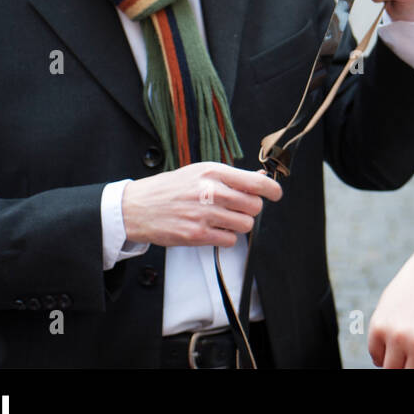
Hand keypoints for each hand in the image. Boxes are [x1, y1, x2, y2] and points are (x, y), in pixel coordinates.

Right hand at [121, 162, 281, 247]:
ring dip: (239, 224)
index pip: (255, 182)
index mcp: (212, 172)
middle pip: (254, 206)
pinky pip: (230, 240)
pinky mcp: (197, 235)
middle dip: (250, 209)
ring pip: (245, 225)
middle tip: (238, 208)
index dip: (272, 190)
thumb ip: (231, 177)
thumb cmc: (170, 188)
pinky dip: (226, 237)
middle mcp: (210, 192)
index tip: (276, 194)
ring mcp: (204, 215)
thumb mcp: (200, 172)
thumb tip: (261, 179)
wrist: (138, 207)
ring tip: (224, 219)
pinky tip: (213, 230)